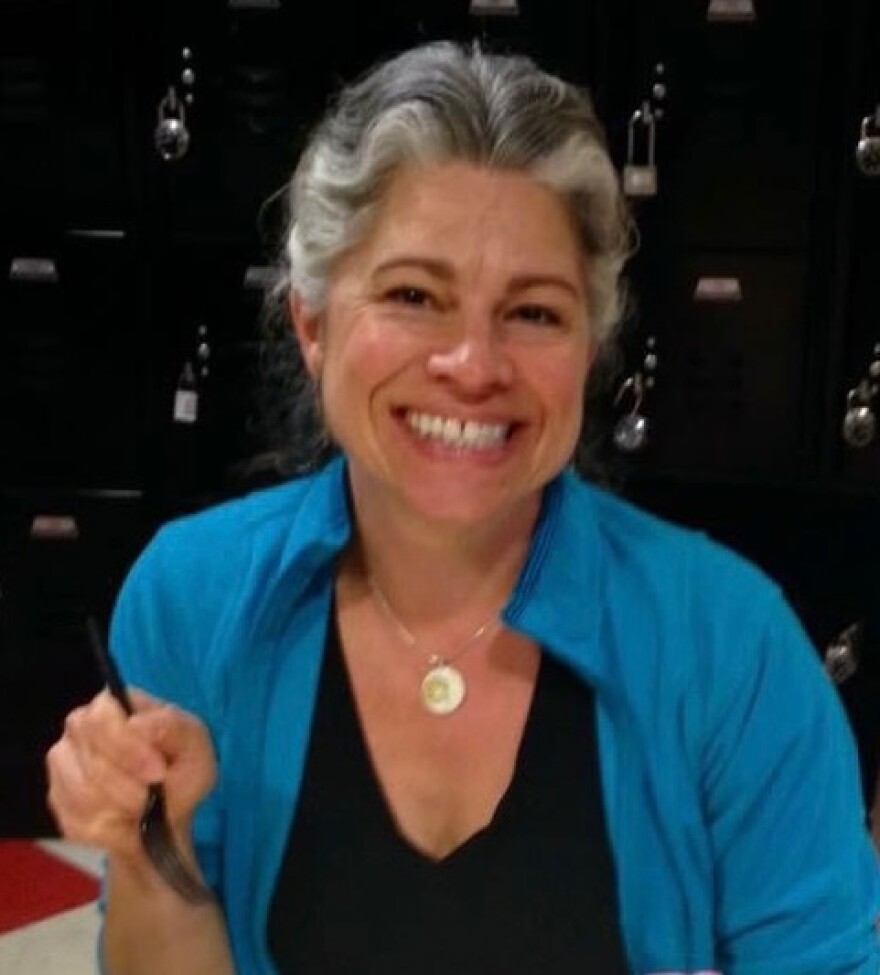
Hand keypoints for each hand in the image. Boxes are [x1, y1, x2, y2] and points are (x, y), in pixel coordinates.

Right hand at [46, 688, 216, 863]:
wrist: (166, 814)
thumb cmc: (181, 770)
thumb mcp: (195, 747)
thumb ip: (173, 729)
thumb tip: (138, 724)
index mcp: (114, 704)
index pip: (101, 718)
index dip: (127, 749)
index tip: (158, 773)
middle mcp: (81, 727)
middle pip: (92, 759)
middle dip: (129, 786)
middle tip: (154, 797)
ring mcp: (64, 764)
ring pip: (83, 793)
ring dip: (121, 808)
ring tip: (144, 807)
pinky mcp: (59, 800)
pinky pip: (76, 819)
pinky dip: (108, 827)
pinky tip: (126, 820)